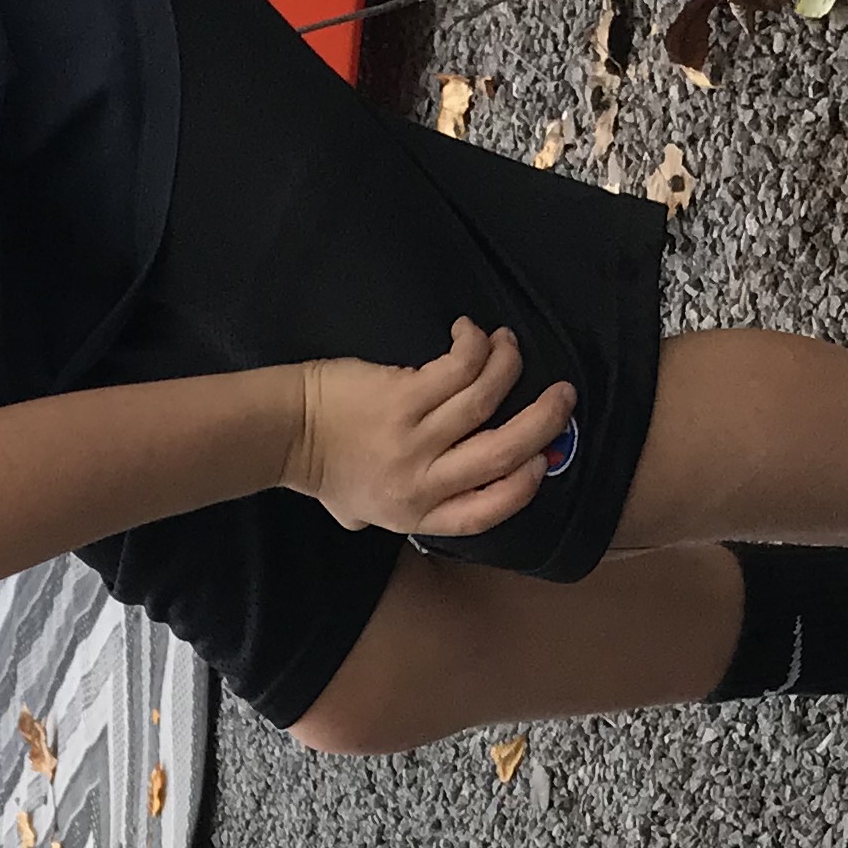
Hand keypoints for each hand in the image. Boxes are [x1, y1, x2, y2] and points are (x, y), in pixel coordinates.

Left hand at [287, 323, 576, 537]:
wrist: (285, 433)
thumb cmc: (324, 469)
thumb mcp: (365, 511)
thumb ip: (406, 508)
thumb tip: (440, 496)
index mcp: (417, 514)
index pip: (486, 511)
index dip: (523, 486)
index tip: (543, 462)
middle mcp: (421, 481)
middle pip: (503, 453)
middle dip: (543, 422)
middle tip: (563, 396)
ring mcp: (414, 438)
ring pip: (486, 400)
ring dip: (508, 365)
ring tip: (510, 345)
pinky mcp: (403, 397)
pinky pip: (459, 367)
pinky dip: (475, 345)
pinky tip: (472, 333)